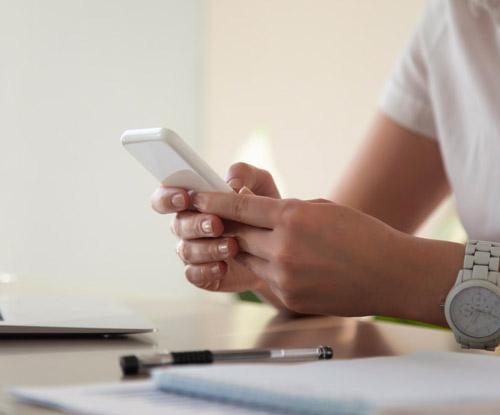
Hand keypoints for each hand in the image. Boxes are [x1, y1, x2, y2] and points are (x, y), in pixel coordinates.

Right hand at [150, 163, 283, 295]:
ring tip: (232, 246)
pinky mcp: (202, 274)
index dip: (168, 197)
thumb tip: (231, 184)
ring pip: (187, 250)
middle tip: (217, 224)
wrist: (279, 248)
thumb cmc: (264, 211)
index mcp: (194, 202)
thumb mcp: (261, 186)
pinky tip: (223, 266)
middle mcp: (188, 226)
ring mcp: (194, 251)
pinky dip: (207, 270)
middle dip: (197, 224)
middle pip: (178, 225)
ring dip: (208, 248)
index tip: (184, 198)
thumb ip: (246, 174)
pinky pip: (194, 274)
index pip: (166, 197)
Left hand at [191, 191, 410, 315]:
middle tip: (222, 221)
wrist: (392, 274)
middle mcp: (283, 247)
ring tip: (264, 242)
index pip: (240, 207)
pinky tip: (289, 263)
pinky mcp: (289, 297)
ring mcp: (284, 276)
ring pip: (248, 258)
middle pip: (236, 235)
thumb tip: (263, 214)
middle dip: (228, 227)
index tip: (197, 198)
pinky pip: (266, 278)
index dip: (214, 201)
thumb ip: (288, 212)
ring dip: (249, 249)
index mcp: (292, 217)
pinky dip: (269, 268)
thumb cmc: (364, 235)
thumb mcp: (324, 209)